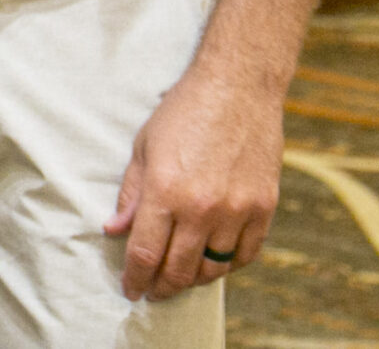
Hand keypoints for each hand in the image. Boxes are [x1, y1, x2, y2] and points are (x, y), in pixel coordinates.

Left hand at [104, 62, 284, 299]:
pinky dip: (228, 267)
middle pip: (178, 269)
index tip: (130, 288)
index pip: (145, 253)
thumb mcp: (144, 148)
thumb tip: (115, 230)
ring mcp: (237, 210)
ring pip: (213, 268)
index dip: (135, 277)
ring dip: (193, 279)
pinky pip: (245, 255)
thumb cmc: (183, 112)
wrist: (237, 87)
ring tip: (180, 277)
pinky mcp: (264, 208)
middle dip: (160, 286)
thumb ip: (131, 194)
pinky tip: (215, 263)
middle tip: (152, 291)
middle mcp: (202, 207)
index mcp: (166, 191)